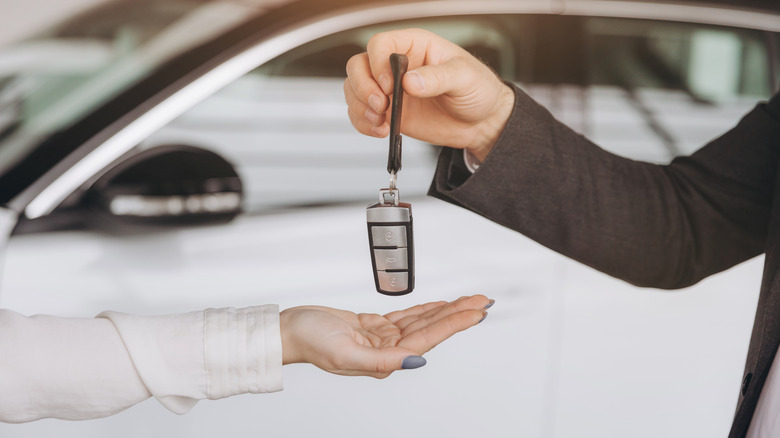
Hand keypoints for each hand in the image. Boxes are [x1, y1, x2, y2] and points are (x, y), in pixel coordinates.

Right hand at [280, 295, 491, 377]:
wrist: (290, 329)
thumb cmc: (311, 342)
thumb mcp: (346, 354)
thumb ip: (383, 360)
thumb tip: (417, 360)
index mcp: (385, 361)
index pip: (428, 339)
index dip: (455, 324)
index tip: (476, 313)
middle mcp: (388, 351)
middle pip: (432, 329)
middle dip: (459, 314)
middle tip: (483, 301)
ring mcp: (382, 339)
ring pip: (423, 321)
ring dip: (446, 310)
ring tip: (470, 300)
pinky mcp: (374, 327)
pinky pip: (407, 317)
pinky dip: (426, 309)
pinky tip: (441, 305)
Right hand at [344, 28, 514, 161]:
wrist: (481, 123)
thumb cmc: (478, 90)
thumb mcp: (465, 77)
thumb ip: (438, 77)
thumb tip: (410, 81)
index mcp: (414, 46)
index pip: (380, 44)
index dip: (378, 64)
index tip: (391, 86)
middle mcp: (396, 66)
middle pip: (358, 66)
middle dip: (363, 88)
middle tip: (382, 106)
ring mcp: (390, 90)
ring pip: (354, 90)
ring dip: (361, 108)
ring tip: (382, 121)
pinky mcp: (389, 112)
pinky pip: (361, 114)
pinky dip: (363, 124)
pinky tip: (381, 130)